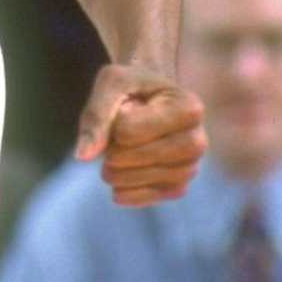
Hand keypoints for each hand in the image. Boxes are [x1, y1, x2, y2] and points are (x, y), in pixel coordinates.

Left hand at [74, 63, 205, 206]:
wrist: (151, 100)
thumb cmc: (132, 86)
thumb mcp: (111, 83)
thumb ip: (97, 115)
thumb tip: (83, 157)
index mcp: (189, 107)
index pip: (130, 131)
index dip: (114, 124)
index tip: (123, 110)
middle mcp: (197, 140)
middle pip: (141, 157)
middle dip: (114, 152)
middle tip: (109, 142)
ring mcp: (190, 166)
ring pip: (145, 180)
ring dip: (117, 173)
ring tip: (111, 158)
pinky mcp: (178, 187)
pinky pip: (149, 198)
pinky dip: (126, 192)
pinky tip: (117, 182)